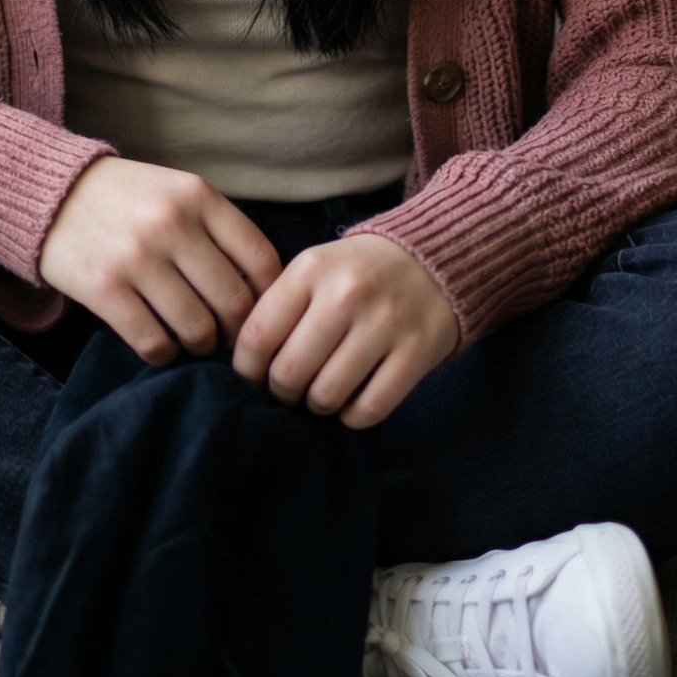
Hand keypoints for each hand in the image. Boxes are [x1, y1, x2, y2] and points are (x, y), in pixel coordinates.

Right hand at [39, 157, 282, 364]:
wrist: (50, 192)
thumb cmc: (127, 200)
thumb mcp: (177, 192)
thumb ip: (217, 230)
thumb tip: (263, 294)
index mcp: (197, 195)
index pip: (261, 260)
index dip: (268, 297)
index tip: (258, 311)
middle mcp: (170, 223)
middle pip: (234, 302)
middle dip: (237, 331)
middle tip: (227, 337)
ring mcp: (136, 257)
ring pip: (197, 329)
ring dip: (201, 345)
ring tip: (193, 339)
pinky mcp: (103, 288)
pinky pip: (154, 343)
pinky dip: (164, 353)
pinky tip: (160, 341)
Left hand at [232, 233, 457, 428]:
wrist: (433, 259)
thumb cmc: (357, 272)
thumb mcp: (313, 269)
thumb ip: (279, 306)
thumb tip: (244, 361)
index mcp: (310, 270)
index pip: (257, 335)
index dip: (245, 370)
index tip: (252, 378)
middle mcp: (346, 294)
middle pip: (289, 372)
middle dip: (281, 392)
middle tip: (289, 389)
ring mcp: (384, 324)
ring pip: (327, 395)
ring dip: (317, 406)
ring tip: (320, 393)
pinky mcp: (416, 352)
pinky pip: (370, 409)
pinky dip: (353, 417)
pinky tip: (351, 402)